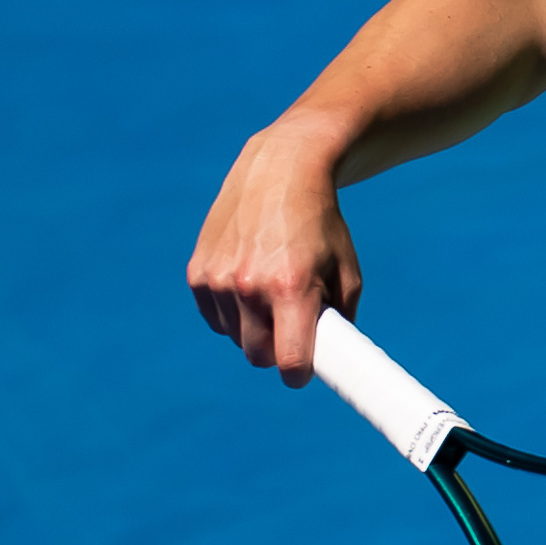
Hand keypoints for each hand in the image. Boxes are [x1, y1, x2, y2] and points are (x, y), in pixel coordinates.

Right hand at [187, 113, 360, 384]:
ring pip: (236, 338)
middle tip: (292, 327)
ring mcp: (218, 279)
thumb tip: (330, 360)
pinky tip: (248, 281)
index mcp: (292, 287)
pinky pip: (216, 318)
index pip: (289, 361)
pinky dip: (232, 311)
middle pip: (258, 356)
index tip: (305, 369)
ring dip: (254, 327)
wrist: (279, 171)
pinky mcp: (198, 273)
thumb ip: (341, 319)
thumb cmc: (321, 225)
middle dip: (277, 350)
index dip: (300, 373)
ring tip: (272, 289)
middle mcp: (249, 285)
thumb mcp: (347, 271)